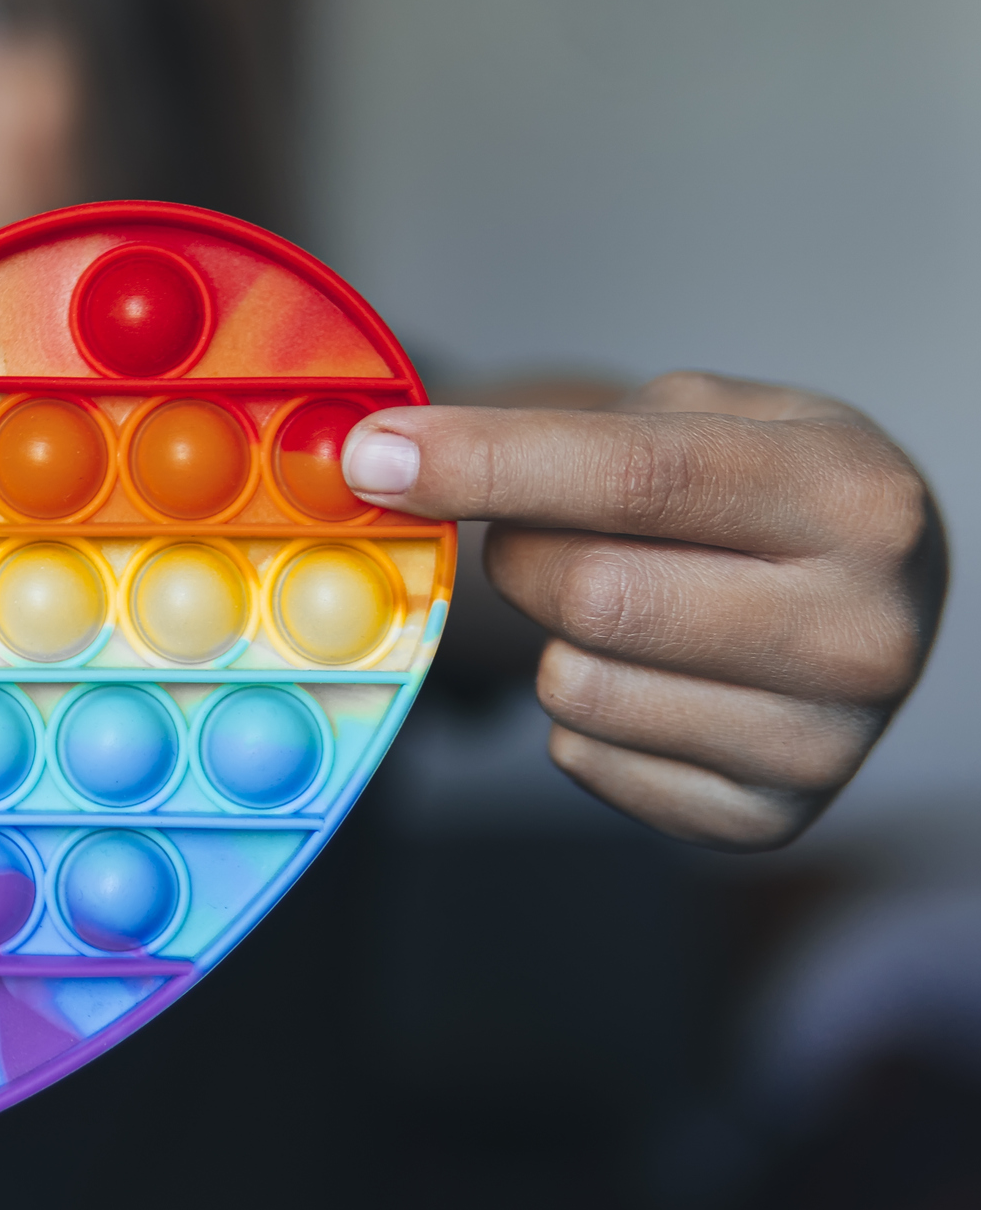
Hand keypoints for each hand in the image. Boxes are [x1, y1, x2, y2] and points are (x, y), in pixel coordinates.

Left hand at [343, 371, 946, 850]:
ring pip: (577, 689)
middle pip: (593, 596)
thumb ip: (554, 436)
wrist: (860, 587)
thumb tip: (383, 464)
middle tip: (545, 534)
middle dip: (523, 556)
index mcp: (856, 499)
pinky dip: (579, 718)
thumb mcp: (697, 416)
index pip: (638, 479)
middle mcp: (864, 632)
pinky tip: (647, 676)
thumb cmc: (757, 485)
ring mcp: (822, 743)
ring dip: (554, 641)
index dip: (487, 464)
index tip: (376, 459)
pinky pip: (586, 762)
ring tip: (627, 606)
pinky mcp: (764, 822)